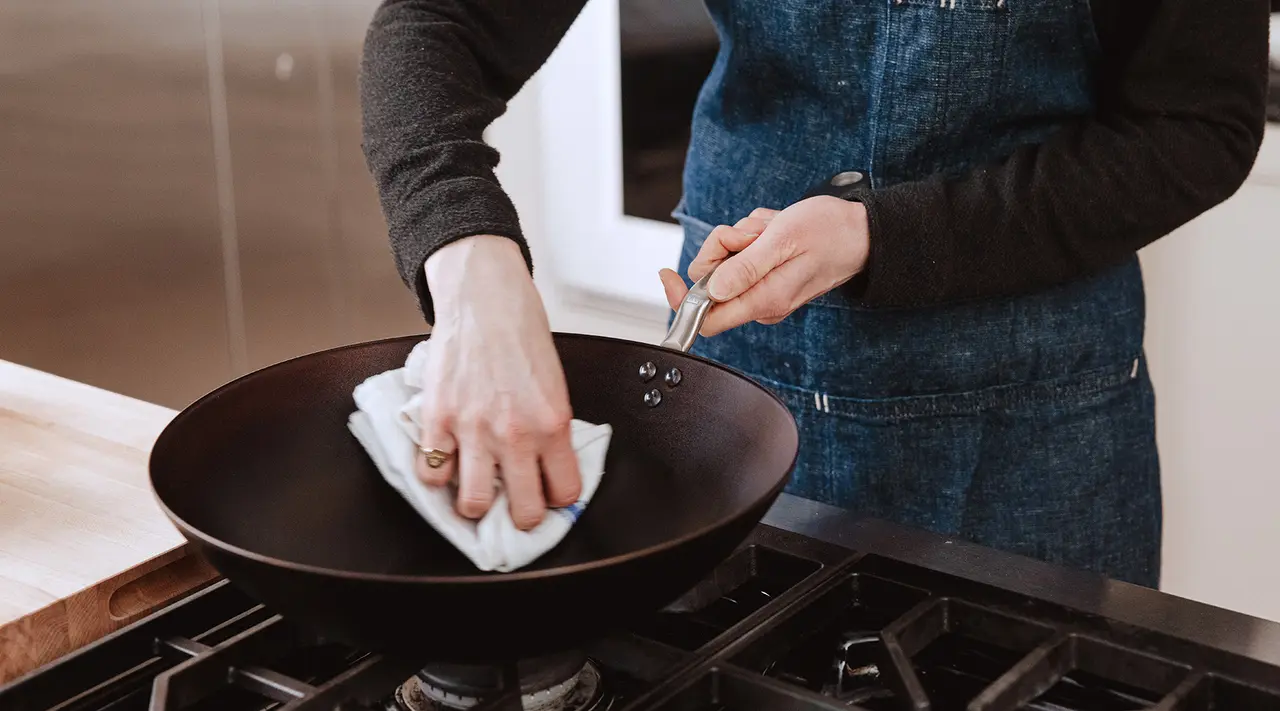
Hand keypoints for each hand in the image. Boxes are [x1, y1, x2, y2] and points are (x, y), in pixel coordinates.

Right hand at [416, 235, 580, 529]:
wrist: (484, 299)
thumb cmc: (520, 332)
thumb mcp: (554, 384)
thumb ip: (549, 427)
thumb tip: (545, 464)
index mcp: (553, 424)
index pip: (565, 491)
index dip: (558, 498)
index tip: (550, 494)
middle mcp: (515, 434)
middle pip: (523, 512)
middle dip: (522, 517)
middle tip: (515, 506)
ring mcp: (473, 431)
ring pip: (474, 504)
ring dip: (477, 504)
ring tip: (477, 491)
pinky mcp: (437, 421)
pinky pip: (432, 474)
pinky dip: (437, 475)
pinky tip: (446, 463)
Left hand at [659, 197, 869, 335]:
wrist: (862, 233)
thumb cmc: (829, 232)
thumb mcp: (783, 240)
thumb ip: (746, 267)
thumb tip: (711, 290)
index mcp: (764, 300)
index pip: (706, 319)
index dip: (682, 299)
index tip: (668, 275)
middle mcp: (762, 303)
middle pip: (711, 283)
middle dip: (721, 249)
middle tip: (750, 233)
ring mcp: (764, 291)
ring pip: (726, 264)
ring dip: (741, 239)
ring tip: (770, 231)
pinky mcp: (767, 278)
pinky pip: (742, 257)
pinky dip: (752, 238)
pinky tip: (773, 231)